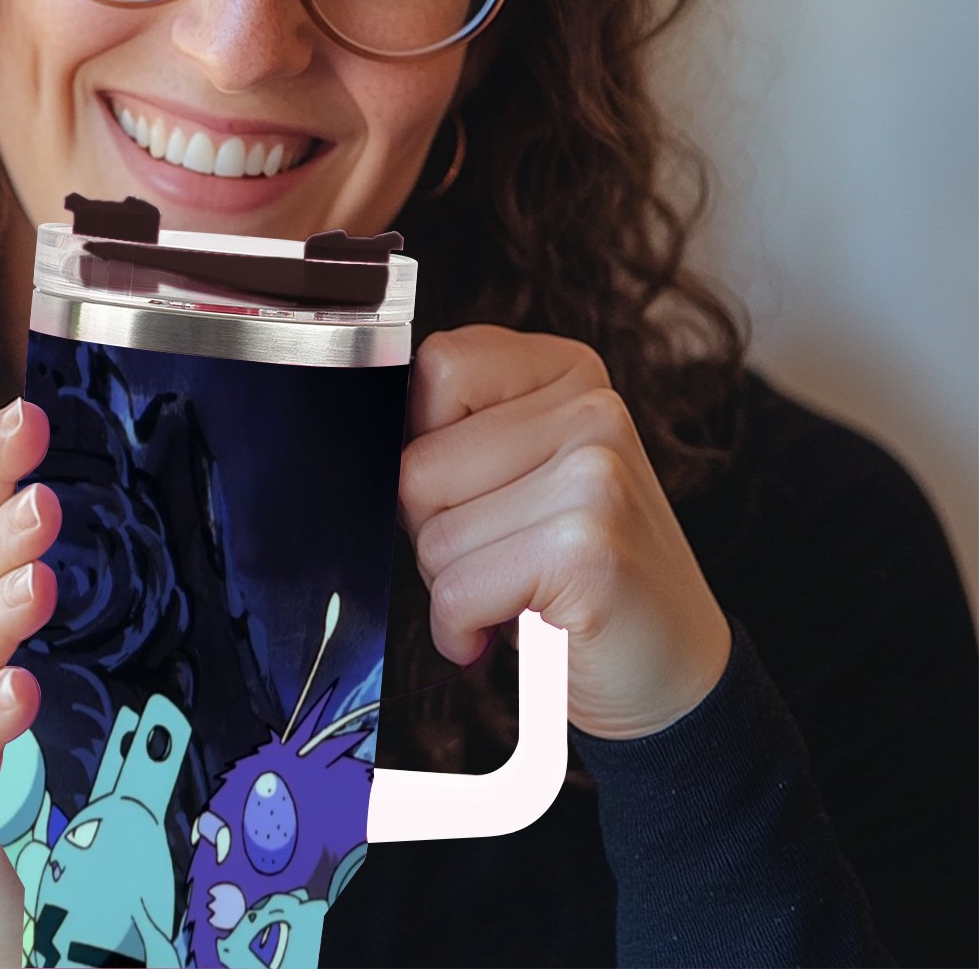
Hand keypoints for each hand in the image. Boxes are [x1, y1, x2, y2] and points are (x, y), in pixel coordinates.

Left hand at [399, 325, 730, 738]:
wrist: (674, 675)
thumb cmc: (576, 573)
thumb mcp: (525, 472)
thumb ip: (462, 429)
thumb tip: (366, 431)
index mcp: (569, 371)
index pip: (437, 367)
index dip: (427, 444)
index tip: (473, 489)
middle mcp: (592, 409)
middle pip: (418, 463)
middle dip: (434, 529)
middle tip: (501, 557)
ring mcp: (595, 475)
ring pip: (431, 534)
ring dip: (451, 585)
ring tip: (516, 590)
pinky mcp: (585, 549)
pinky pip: (456, 592)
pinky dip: (461, 630)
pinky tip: (509, 630)